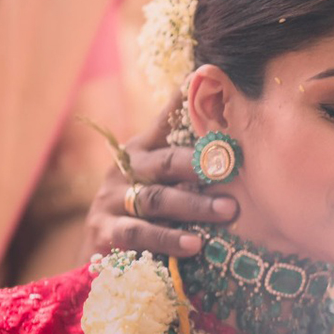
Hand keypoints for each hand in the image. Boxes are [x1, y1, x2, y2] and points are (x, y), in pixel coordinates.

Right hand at [80, 92, 237, 260]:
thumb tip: (216, 105)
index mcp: (140, 150)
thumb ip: (186, 152)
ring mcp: (111, 200)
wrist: (99, 250)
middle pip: (166, 163)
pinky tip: (195, 244)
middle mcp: (123, 170)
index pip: (166, 122)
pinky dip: (168, 239)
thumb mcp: (161, 177)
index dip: (184, 104)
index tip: (206, 83)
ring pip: (155, 199)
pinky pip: (139, 234)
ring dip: (194, 205)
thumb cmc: (142, 206)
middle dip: (201, 166)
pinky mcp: (105, 232)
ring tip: (228, 210)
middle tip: (234, 169)